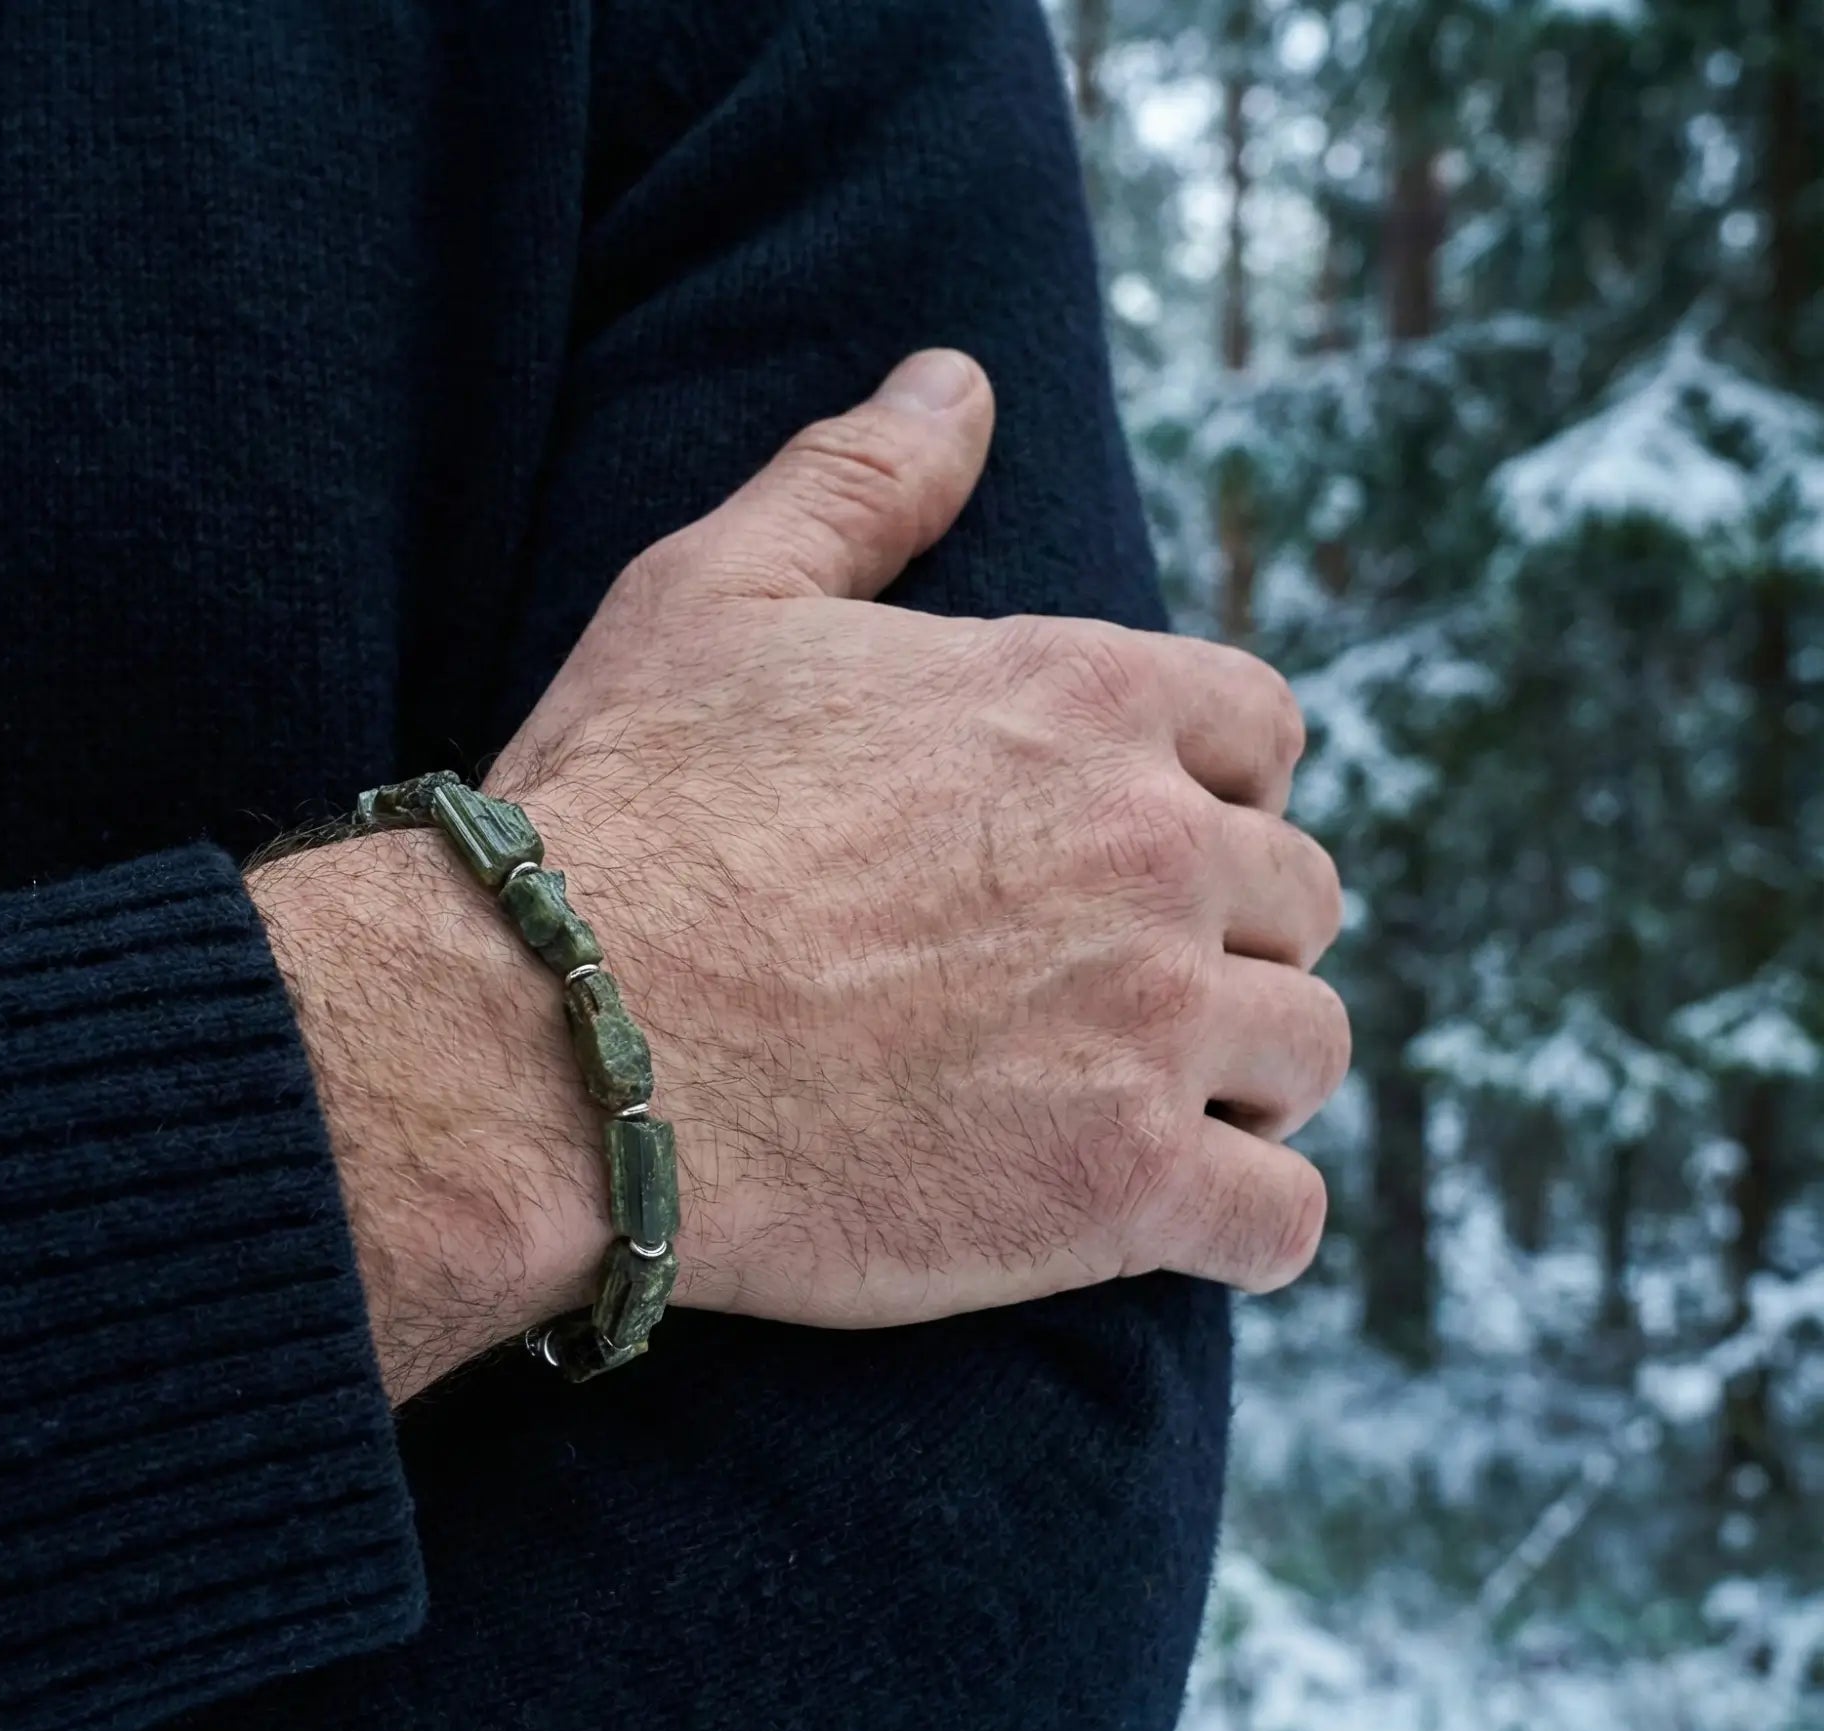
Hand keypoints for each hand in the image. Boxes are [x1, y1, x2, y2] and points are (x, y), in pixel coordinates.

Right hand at [490, 348, 1348, 1331]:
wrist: (555, 1040)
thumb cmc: (625, 816)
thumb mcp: (721, 596)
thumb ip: (862, 480)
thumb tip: (959, 377)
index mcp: (1085, 699)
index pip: (1263, 734)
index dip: (1217, 794)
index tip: (1146, 847)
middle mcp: (1154, 851)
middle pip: (1300, 897)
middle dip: (1231, 938)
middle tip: (1126, 989)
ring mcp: (1150, 1025)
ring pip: (1307, 1050)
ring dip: (1249, 1074)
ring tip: (1151, 1100)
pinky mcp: (1119, 1188)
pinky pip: (1279, 1219)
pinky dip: (1247, 1220)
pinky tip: (1177, 1212)